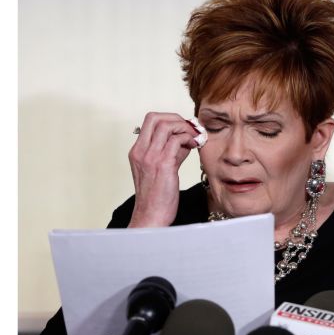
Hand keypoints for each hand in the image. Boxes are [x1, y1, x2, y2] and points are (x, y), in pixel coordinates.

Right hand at [127, 112, 199, 227]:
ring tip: (196, 138)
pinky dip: (189, 139)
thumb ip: (172, 152)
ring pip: (167, 126)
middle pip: (156, 117)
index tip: (184, 127)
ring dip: (185, 128)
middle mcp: (141, 151)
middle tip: (192, 129)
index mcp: (137, 151)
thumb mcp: (162, 170)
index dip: (170, 118)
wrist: (151, 217)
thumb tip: (187, 139)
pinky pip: (177, 140)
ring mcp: (150, 157)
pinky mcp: (163, 165)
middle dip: (177, 118)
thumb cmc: (157, 197)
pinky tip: (196, 146)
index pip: (150, 120)